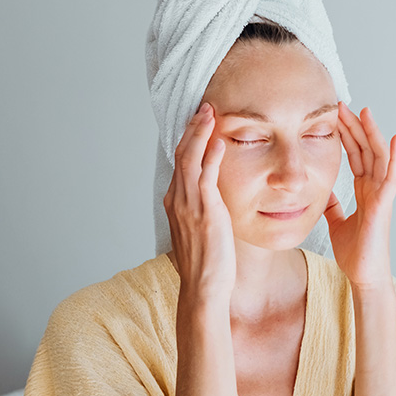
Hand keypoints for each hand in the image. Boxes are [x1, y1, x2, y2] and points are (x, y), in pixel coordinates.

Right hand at [163, 102, 235, 306]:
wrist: (203, 288)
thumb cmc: (208, 264)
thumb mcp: (203, 229)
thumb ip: (205, 208)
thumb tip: (215, 197)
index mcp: (176, 202)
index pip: (181, 162)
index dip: (190, 139)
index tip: (201, 121)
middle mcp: (177, 199)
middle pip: (181, 154)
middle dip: (192, 128)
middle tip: (204, 107)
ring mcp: (188, 205)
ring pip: (189, 159)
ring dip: (199, 133)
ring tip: (210, 112)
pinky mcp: (204, 211)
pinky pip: (205, 176)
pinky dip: (210, 156)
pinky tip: (219, 140)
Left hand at [323, 102, 395, 291]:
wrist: (363, 275)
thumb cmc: (355, 252)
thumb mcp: (336, 222)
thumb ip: (333, 205)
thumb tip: (323, 193)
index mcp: (364, 190)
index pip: (356, 155)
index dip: (347, 135)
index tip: (336, 116)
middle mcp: (375, 188)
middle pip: (367, 150)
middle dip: (355, 127)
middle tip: (342, 105)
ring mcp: (382, 195)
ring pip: (380, 157)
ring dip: (372, 134)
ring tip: (363, 112)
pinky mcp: (384, 205)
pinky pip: (392, 178)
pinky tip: (395, 140)